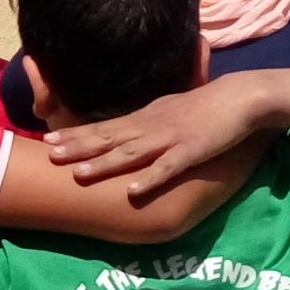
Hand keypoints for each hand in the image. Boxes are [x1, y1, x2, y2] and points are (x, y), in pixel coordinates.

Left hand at [45, 78, 259, 199]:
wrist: (241, 98)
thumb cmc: (206, 105)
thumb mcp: (169, 109)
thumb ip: (147, 121)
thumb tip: (126, 129)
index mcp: (145, 117)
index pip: (104, 127)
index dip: (76, 134)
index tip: (48, 139)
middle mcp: (151, 126)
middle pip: (108, 138)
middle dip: (78, 147)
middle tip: (48, 154)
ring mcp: (170, 138)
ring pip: (130, 153)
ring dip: (103, 164)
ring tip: (77, 174)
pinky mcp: (191, 151)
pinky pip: (167, 168)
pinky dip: (149, 179)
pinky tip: (132, 191)